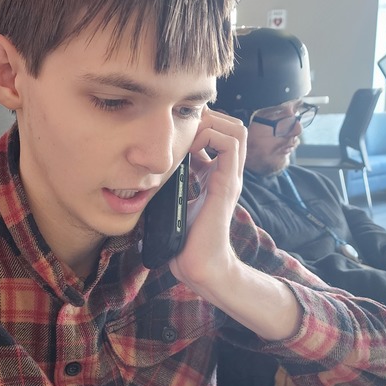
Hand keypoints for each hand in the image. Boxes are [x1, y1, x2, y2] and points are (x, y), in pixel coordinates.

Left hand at [170, 107, 246, 288]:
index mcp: (215, 177)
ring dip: (212, 125)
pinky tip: (192, 149)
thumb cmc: (185, 241)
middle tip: (186, 129)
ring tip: (191, 137)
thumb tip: (148, 178)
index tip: (178, 134)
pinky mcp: (226, 185)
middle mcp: (226, 175)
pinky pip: (230, 146)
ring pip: (236, 131)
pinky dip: (211, 137)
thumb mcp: (175, 203)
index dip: (201, 127)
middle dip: (210, 119)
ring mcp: (229, 179)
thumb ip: (172, 187)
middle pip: (233, 128)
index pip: (220, 137)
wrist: (200, 266)